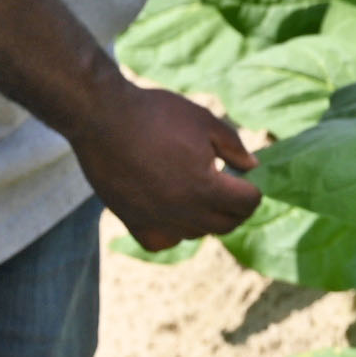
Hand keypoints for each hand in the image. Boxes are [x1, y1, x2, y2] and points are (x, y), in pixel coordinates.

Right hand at [69, 81, 260, 249]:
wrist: (102, 117)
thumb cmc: (156, 114)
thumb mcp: (204, 121)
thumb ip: (233, 147)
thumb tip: (252, 166)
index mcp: (205, 187)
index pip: (246, 203)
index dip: (253, 190)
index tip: (247, 179)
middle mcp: (183, 211)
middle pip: (226, 224)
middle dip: (236, 208)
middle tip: (231, 190)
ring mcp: (156, 220)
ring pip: (196, 234)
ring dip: (207, 218)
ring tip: (201, 194)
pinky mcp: (133, 222)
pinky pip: (163, 242)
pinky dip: (174, 233)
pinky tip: (173, 213)